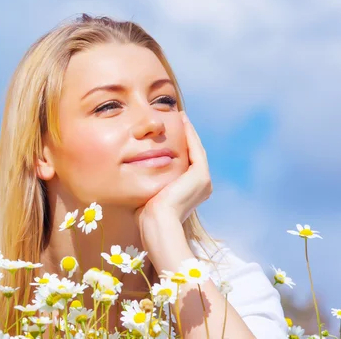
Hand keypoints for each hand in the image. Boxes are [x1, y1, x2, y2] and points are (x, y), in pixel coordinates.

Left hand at [136, 110, 212, 227]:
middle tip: (180, 119)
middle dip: (187, 136)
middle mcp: (202, 186)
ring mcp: (203, 181)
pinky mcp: (201, 175)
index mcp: (191, 191)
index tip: (170, 132)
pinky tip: (183, 122)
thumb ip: (150, 181)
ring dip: (189, 132)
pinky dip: (190, 135)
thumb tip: (136, 170)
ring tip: (182, 117)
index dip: (180, 146)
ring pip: (196, 149)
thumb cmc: (147, 214)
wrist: (156, 223)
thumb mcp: (151, 192)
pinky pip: (195, 149)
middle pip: (193, 154)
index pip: (186, 163)